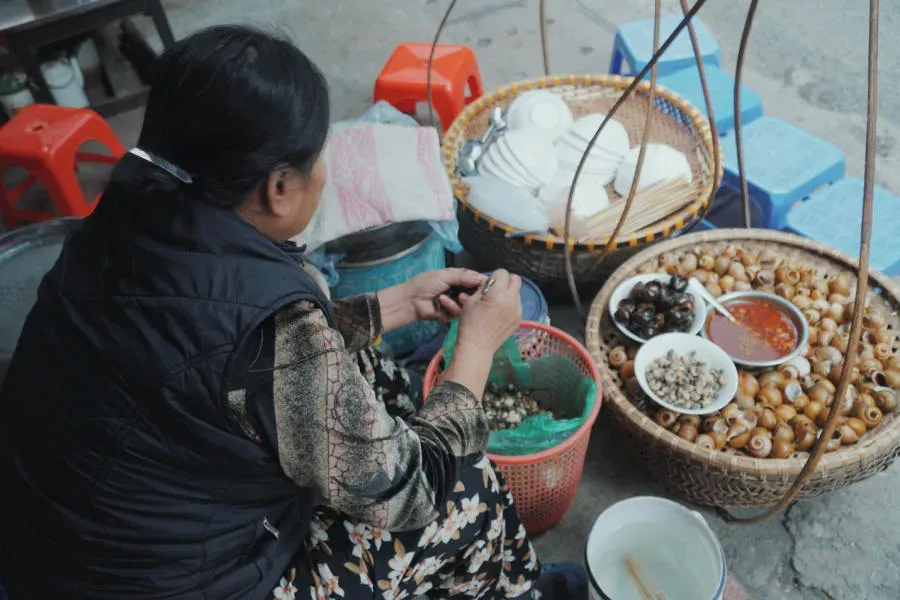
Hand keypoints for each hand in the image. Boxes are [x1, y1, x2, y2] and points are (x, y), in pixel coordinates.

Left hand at [407, 268, 487, 322]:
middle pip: (474, 293)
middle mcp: (459, 291)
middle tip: (475, 292)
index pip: (474, 279)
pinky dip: (451, 306)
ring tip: (456, 296)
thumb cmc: (425, 284)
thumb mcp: (445, 275)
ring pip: (469, 304)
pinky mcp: (451, 315)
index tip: (488, 283)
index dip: (481, 281)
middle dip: (474, 292)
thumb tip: (481, 278)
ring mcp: (456, 303)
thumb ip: (464, 277)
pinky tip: (442, 301)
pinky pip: (459, 312)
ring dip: (462, 299)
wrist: (411, 300)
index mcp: (457, 279)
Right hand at [443, 270, 521, 397]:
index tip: (488, 284)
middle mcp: (511, 300)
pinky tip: (500, 313)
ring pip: (517, 292)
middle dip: (506, 281)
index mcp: (498, 293)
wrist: (478, 346)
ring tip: (497, 303)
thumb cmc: (470, 323)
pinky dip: (510, 305)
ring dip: (509, 293)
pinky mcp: (519, 319)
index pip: (502, 273)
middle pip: (515, 279)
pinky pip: (517, 305)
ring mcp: (517, 310)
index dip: (494, 277)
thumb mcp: (470, 301)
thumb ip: (482, 288)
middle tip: (496, 289)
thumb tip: (488, 282)